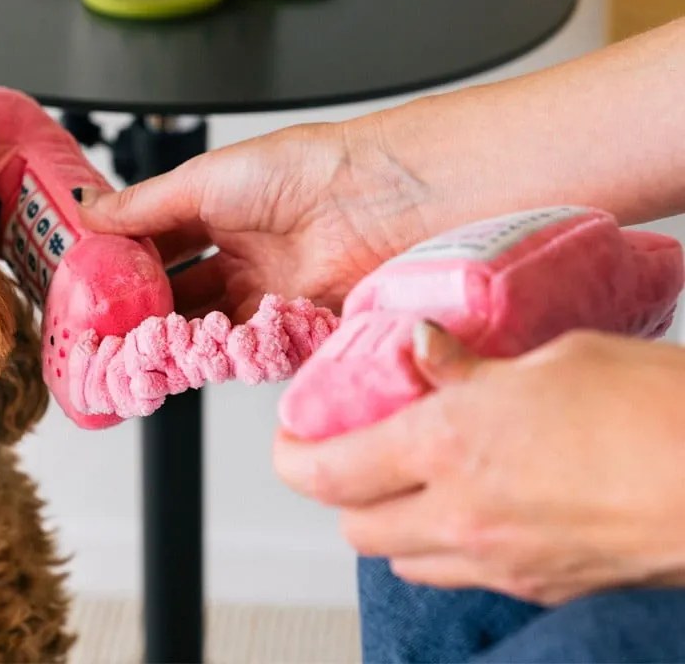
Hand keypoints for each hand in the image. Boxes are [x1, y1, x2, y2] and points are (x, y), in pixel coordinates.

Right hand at [78, 119, 428, 320]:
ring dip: (174, 337)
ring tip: (136, 349)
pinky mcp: (291, 322)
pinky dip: (214, 355)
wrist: (375, 199)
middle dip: (145, 311)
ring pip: (207, 324)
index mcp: (219, 209)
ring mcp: (267, 289)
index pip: (161, 245)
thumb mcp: (203, 180)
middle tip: (106, 330)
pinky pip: (244, 347)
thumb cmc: (299, 170)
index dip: (127, 266)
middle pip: (181, 291)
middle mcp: (243, 252)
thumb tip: (87, 206)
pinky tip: (187, 357)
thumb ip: (144, 205)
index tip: (92, 287)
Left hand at [274, 325, 684, 604]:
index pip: (330, 470)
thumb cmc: (649, 406)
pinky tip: (467, 504)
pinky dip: (442, 545)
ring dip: (386, 520)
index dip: (292, 457)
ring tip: (402, 475)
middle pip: (355, 526)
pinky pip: (462, 575)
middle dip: (335, 491)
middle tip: (344, 451)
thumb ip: (469, 363)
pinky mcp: (543, 587)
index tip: (288, 439)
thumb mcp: (546, 357)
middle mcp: (463, 516)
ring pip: (404, 559)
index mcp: (450, 447)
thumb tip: (424, 349)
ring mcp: (502, 561)